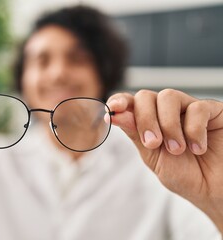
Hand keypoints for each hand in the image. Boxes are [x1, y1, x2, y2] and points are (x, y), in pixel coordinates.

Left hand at [107, 89, 222, 230]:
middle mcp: (167, 112)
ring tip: (178, 149)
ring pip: (168, 96)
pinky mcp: (213, 111)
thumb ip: (137, 134)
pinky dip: (194, 130)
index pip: (130, 103)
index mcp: (149, 122)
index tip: (114, 110)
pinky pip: (197, 107)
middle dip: (145, 119)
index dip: (119, 101)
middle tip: (153, 143)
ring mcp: (189, 109)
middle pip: (146, 97)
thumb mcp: (153, 157)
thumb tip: (116, 114)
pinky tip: (198, 148)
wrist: (215, 191)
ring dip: (168, 125)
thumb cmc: (185, 175)